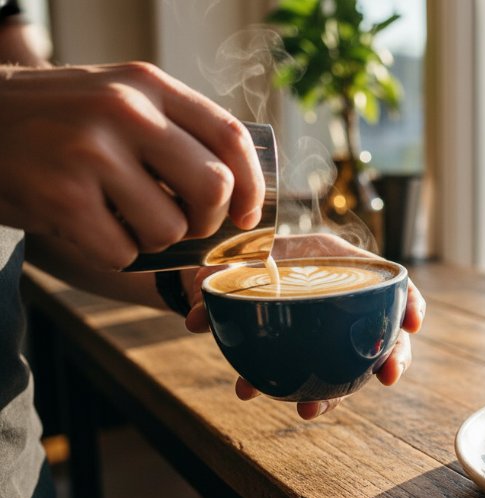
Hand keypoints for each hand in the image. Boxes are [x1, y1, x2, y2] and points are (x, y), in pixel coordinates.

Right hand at [0, 62, 263, 269]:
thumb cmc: (59, 120)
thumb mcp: (120, 99)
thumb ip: (174, 129)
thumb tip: (239, 192)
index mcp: (148, 84)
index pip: (231, 138)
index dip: (252, 186)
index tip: (247, 214)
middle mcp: (125, 111)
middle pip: (213, 188)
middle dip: (206, 222)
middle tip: (184, 224)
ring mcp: (91, 151)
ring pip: (170, 228)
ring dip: (153, 240)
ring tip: (120, 217)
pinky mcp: (63, 195)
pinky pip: (122, 252)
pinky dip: (112, 252)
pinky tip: (88, 226)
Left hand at [182, 234, 425, 419]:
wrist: (226, 267)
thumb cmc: (255, 248)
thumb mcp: (249, 246)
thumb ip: (230, 270)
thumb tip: (200, 308)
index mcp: (347, 270)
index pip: (395, 286)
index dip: (411, 304)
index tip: (413, 324)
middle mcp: (346, 307)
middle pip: (385, 335)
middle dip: (393, 360)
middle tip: (388, 378)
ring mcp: (328, 335)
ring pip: (347, 368)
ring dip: (333, 392)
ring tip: (309, 409)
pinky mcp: (302, 353)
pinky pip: (299, 375)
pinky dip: (271, 385)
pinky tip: (247, 390)